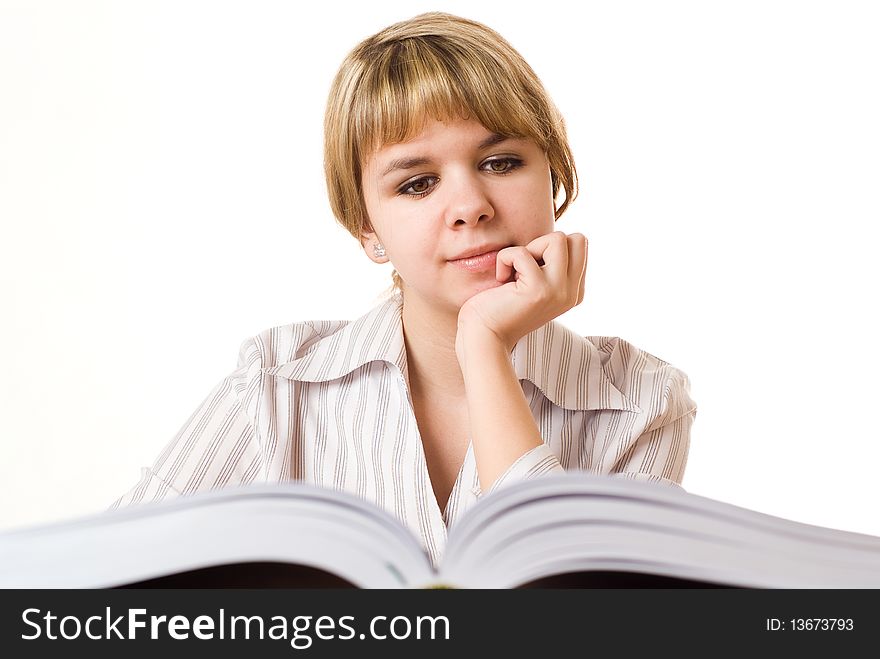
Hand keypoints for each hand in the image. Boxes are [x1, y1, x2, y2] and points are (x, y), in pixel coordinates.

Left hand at [455, 231, 587, 358]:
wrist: (483, 338)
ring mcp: (558, 292)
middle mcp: (572, 294)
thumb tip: (555, 238)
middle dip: (546, 243)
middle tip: (525, 267)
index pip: (579, 247)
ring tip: (515, 273)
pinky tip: (501, 280)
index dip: (549, 249)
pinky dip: (504, 259)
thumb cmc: (499, 308)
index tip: (530, 271)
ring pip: (558, 239)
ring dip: (528, 249)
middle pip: (578, 239)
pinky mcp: (538, 290)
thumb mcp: (534, 285)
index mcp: (574, 292)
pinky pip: (521, 252)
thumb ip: (551, 266)